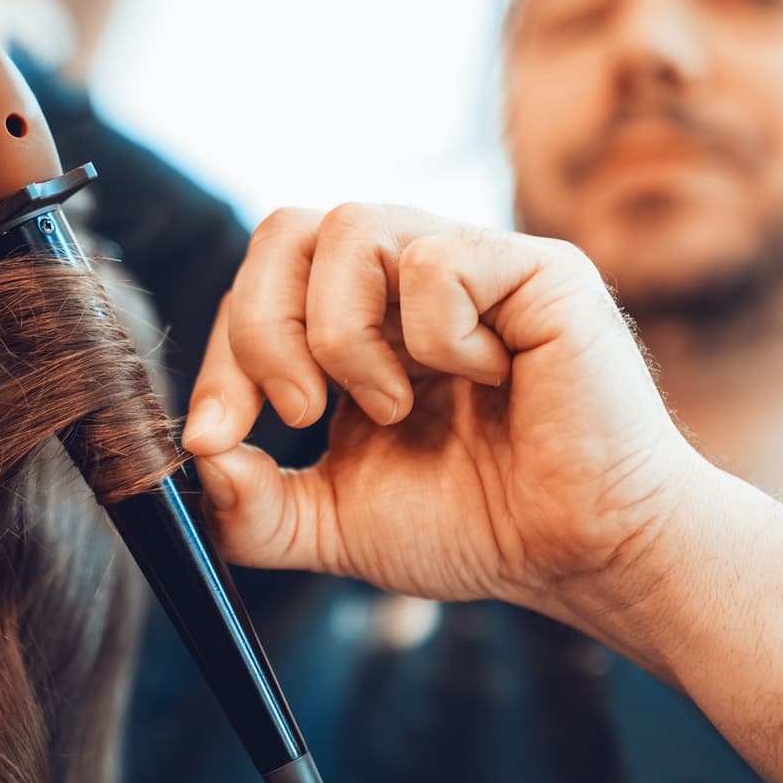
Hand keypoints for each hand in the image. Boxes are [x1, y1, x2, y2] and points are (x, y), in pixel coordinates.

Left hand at [183, 205, 710, 620]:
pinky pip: (437, 259)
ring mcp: (469, 262)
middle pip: (286, 228)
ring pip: (350, 226)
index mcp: (356, 321)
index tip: (217, 436)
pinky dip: (437, 337)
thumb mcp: (335, 526)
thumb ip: (253, 507)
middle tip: (301, 414)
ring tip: (393, 407)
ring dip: (344, 334)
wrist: (582, 556)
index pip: (257, 287)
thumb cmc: (478, 527)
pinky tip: (487, 380)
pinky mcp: (534, 266)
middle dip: (263, 327)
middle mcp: (406, 277)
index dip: (222, 355)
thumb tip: (201, 459)